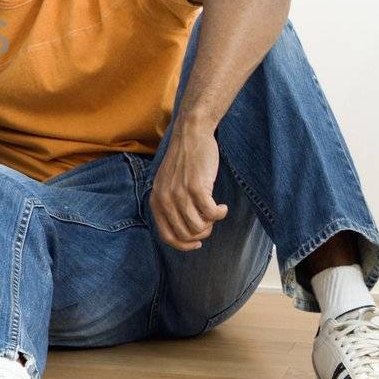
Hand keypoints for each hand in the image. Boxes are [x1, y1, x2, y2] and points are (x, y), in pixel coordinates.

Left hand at [149, 122, 226, 251]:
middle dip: (202, 234)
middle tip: (210, 221)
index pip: (167, 236)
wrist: (191, 134)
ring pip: (199, 227)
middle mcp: (165, 200)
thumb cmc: (184, 161)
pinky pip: (212, 214)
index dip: (184, 245)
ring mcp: (180, 194)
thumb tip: (186, 234)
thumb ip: (170, 205)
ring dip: (212, 223)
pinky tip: (223, 206)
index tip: (197, 243)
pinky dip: (220, 213)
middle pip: (186, 235)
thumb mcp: (167, 184)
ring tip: (215, 211)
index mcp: (156, 201)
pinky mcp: (196, 187)